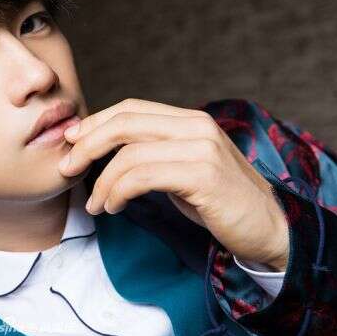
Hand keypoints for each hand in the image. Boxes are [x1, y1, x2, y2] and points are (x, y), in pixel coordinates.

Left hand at [58, 98, 289, 270]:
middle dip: (86, 145)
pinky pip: (142, 177)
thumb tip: (102, 150)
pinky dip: (118, 192)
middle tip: (67, 168)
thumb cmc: (218, 200)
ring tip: (96, 204)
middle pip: (124, 122)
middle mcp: (196, 125)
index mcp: (188, 119)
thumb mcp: (181, 167)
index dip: (96, 122)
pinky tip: (113, 207)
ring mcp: (201, 148)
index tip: (71, 141)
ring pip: (129, 153)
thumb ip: (151, 152)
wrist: (270, 228)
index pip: (130, 107)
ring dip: (102, 182)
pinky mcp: (203, 175)